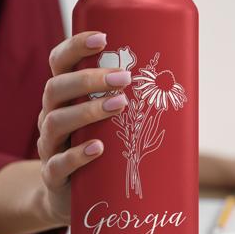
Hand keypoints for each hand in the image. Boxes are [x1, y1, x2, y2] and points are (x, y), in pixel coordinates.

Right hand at [37, 31, 130, 224]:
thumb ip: (133, 97)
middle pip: (55, 88)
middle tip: (123, 78)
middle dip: (88, 79)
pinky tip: (98, 148)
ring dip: (88, 110)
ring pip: (56, 121)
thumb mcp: (112, 118)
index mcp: (65, 95)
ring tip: (119, 105)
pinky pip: (58, 164)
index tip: (103, 38)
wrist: (72, 195)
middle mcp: (51, 114)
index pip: (60, 62)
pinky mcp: (52, 176)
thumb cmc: (102, 146)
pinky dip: (78, 154)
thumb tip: (186, 75)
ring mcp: (49, 146)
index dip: (75, 46)